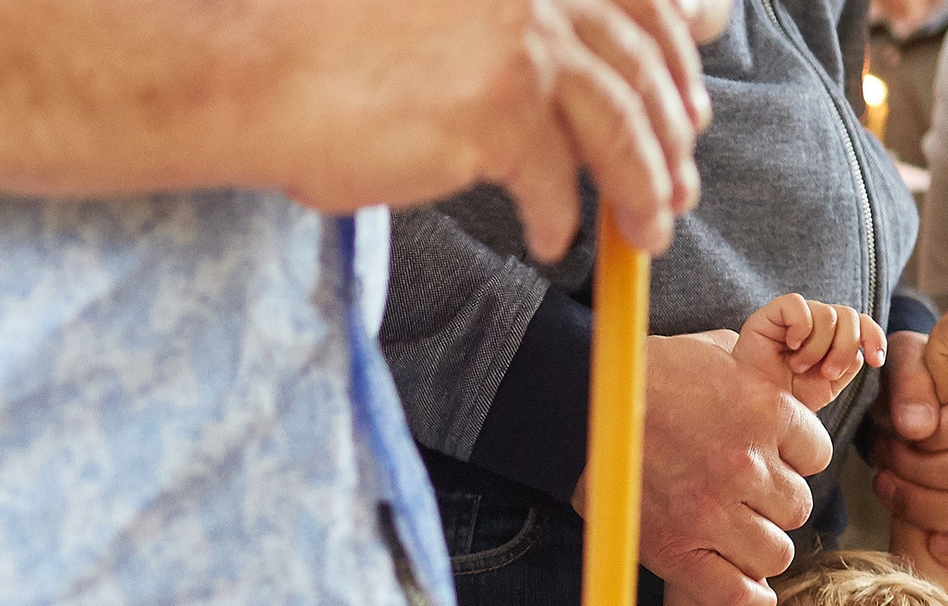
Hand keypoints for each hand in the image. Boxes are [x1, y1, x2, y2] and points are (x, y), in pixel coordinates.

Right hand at [271, 0, 726, 260]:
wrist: (255, 70)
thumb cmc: (323, 41)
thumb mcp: (434, 3)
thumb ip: (509, 17)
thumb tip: (575, 67)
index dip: (675, 42)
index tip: (692, 90)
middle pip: (639, 62)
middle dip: (671, 131)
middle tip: (680, 182)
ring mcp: (520, 39)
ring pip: (622, 123)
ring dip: (644, 186)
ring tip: (647, 232)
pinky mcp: (499, 107)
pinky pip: (558, 179)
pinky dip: (562, 219)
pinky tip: (549, 239)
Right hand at [579, 331, 836, 605]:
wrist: (578, 403)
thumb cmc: (645, 374)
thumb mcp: (713, 352)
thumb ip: (757, 367)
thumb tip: (786, 366)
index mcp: (764, 411)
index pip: (816, 454)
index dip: (794, 458)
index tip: (770, 459)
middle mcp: (746, 464)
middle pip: (797, 506)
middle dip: (774, 504)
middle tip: (745, 498)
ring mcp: (713, 513)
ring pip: (775, 552)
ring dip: (760, 547)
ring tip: (734, 534)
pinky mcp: (678, 552)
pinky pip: (739, 597)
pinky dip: (749, 600)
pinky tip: (746, 589)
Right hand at [736, 294, 887, 412]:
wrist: (756, 408)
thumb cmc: (787, 398)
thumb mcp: (827, 387)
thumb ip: (848, 364)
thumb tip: (859, 348)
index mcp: (832, 337)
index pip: (863, 323)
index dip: (874, 337)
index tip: (876, 360)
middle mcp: (816, 322)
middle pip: (849, 317)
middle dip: (844, 348)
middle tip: (827, 373)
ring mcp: (795, 316)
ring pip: (828, 314)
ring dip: (818, 348)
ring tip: (799, 367)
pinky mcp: (772, 312)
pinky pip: (798, 305)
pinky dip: (801, 329)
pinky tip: (791, 346)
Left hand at [868, 343, 947, 575]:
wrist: (916, 413)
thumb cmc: (919, 379)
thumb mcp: (907, 359)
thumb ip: (911, 380)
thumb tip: (916, 427)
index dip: (941, 432)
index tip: (902, 430)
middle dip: (921, 468)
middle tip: (886, 455)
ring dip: (924, 504)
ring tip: (888, 482)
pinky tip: (931, 541)